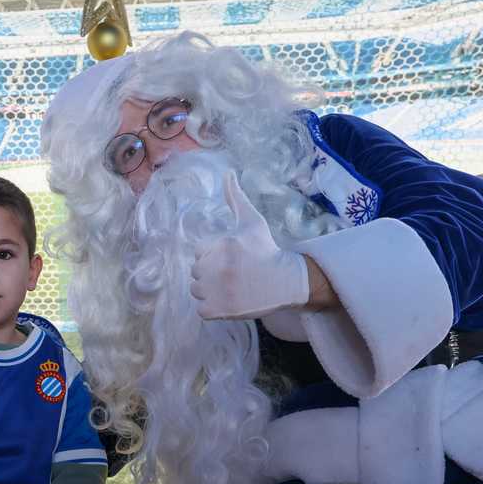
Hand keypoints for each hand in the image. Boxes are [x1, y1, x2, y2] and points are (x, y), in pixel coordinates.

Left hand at [190, 171, 311, 320]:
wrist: (285, 281)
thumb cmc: (266, 250)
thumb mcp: (252, 221)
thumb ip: (235, 197)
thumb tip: (227, 173)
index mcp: (222, 245)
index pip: (198, 251)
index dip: (213, 254)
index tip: (231, 258)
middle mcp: (218, 267)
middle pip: (196, 271)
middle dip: (211, 272)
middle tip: (234, 273)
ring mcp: (218, 291)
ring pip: (196, 290)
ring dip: (209, 290)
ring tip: (230, 286)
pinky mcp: (219, 310)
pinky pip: (201, 309)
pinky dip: (212, 308)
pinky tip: (229, 300)